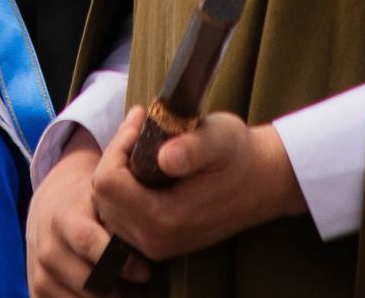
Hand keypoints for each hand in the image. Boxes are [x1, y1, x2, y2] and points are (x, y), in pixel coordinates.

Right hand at [26, 130, 146, 297]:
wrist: (52, 206)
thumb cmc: (92, 194)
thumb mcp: (104, 175)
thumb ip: (125, 151)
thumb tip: (142, 113)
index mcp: (66, 217)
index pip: (93, 245)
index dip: (122, 261)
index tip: (147, 269)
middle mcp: (48, 247)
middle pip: (89, 283)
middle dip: (120, 289)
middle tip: (144, 287)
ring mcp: (41, 272)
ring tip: (135, 295)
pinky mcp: (38, 291)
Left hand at [89, 106, 305, 265]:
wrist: (262, 182)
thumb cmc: (239, 155)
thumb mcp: (220, 139)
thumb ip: (192, 149)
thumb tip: (166, 157)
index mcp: (165, 219)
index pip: (107, 183)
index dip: (118, 145)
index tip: (139, 121)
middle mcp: (154, 239)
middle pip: (102, 196)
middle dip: (115, 155)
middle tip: (139, 123)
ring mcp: (154, 244)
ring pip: (107, 206)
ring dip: (118, 169)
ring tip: (141, 139)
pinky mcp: (157, 241)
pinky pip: (119, 214)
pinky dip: (124, 186)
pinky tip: (144, 164)